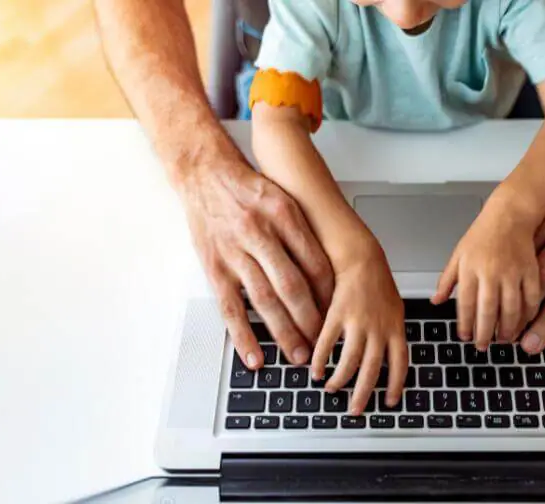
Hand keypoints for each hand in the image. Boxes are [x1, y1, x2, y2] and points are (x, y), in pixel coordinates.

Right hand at [178, 159, 333, 368]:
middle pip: (292, 287)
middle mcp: (259, 233)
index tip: (340, 314)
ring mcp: (234, 253)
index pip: (316, 263)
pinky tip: (254, 356)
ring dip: (284, 333)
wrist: (204, 174)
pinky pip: (230, 308)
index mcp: (283, 215)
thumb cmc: (249, 189)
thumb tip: (329, 274)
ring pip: (264, 301)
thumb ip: (303, 233)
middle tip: (324, 345)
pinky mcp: (214, 268)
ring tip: (298, 356)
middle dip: (311, 321)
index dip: (331, 294)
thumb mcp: (284, 199)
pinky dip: (243, 336)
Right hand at [310, 244, 407, 414]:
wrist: (362, 258)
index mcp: (396, 328)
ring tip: (332, 389)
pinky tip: (316, 369)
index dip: (396, 385)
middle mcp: (379, 328)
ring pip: (350, 361)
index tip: (391, 401)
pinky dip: (321, 360)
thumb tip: (390, 357)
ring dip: (340, 380)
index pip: (400, 364)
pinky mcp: (337, 315)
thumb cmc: (377, 283)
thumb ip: (392, 333)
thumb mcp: (394, 309)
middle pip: (372, 370)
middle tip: (356, 409)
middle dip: (363, 394)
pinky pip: (328, 344)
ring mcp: (359, 323)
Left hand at [432, 187, 541, 349]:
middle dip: (485, 333)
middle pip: (488, 311)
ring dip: (507, 329)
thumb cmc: (482, 234)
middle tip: (483, 346)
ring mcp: (513, 272)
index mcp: (470, 269)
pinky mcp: (531, 271)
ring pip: (511, 309)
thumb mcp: (458, 255)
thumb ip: (446, 280)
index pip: (465, 304)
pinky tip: (523, 323)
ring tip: (503, 339)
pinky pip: (531, 299)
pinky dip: (528, 315)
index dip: (465, 324)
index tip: (464, 337)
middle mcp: (491, 272)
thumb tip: (435, 301)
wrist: (510, 214)